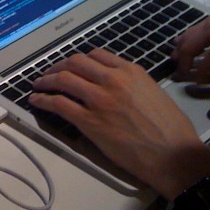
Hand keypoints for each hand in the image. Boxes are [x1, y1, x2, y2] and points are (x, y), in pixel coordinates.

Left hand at [29, 49, 209, 199]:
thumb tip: (114, 86)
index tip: (69, 66)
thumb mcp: (153, 93)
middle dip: (57, 66)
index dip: (77, 60)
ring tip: (38, 85)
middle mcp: (113, 80)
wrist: (173, 154)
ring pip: (63, 79)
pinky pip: (59, 104)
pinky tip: (36, 101)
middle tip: (48, 74)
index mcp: (131, 71)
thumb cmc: (169, 128)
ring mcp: (99, 99)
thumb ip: (132, 84)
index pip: (96, 56)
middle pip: (75, 63)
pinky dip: (43, 100)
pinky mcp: (89, 121)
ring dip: (46, 80)